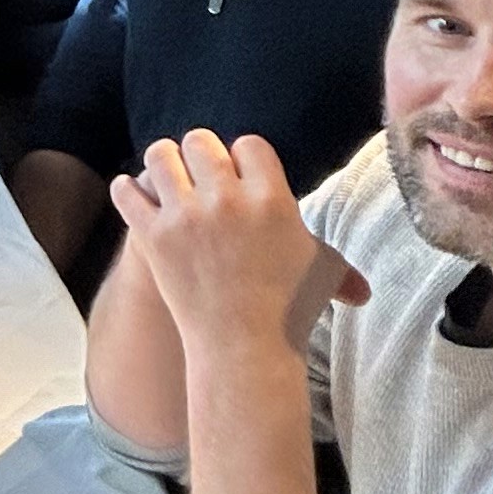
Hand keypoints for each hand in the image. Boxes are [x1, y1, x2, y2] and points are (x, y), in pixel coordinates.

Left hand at [107, 130, 368, 363]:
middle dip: (201, 154)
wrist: (244, 351)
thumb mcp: (323, 275)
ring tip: (168, 178)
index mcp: (272, 198)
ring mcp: (187, 217)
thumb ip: (343, 269)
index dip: (243, 157)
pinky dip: (128, 191)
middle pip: (201, 142)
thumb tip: (364, 292)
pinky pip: (128, 193)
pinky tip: (135, 196)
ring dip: (164, 163)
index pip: (248, 144)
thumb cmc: (290, 311)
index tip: (240, 174)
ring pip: (160, 155)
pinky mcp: (153, 237)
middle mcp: (228, 201)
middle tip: (199, 173)